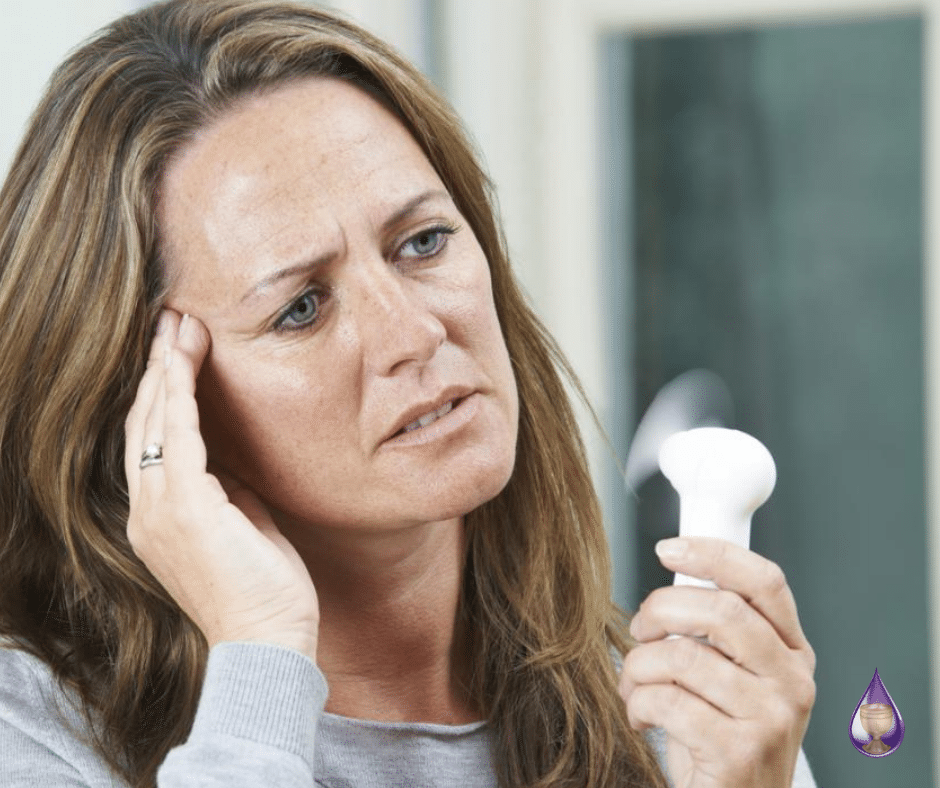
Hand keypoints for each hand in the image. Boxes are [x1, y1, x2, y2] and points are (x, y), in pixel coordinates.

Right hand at [124, 310, 319, 660]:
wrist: (267, 640)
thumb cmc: (263, 590)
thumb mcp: (241, 530)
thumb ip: (227, 494)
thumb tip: (230, 464)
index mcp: (158, 517)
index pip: (151, 441)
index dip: (160, 393)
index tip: (174, 351)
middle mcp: (146, 510)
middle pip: (142, 421)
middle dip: (157, 367)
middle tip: (171, 320)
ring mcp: (158, 509)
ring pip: (153, 419)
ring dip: (166, 366)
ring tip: (177, 323)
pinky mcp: (183, 507)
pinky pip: (176, 433)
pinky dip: (180, 390)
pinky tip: (185, 355)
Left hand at [619, 537, 814, 787]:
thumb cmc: (721, 739)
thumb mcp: (731, 677)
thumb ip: (718, 630)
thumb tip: (677, 575)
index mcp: (792, 653)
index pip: (765, 582)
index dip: (714, 554)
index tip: (669, 548)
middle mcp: (792, 682)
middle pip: (720, 609)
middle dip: (661, 608)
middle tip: (640, 629)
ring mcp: (771, 719)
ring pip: (682, 655)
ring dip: (638, 666)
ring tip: (634, 686)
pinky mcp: (739, 752)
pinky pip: (667, 701)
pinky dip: (638, 703)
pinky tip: (640, 716)